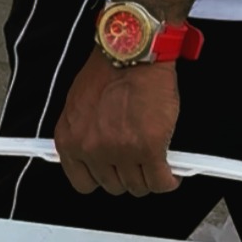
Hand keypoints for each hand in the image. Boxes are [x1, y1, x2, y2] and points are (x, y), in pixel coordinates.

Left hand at [53, 51, 180, 196]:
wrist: (131, 54)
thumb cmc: (106, 71)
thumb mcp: (78, 107)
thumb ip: (83, 134)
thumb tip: (93, 154)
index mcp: (70, 139)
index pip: (82, 183)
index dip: (101, 178)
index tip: (111, 172)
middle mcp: (91, 149)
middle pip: (113, 185)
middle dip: (127, 175)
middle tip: (137, 162)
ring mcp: (120, 151)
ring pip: (138, 186)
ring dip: (148, 177)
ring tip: (154, 162)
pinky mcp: (149, 149)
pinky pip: (160, 181)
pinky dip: (168, 180)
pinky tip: (171, 172)